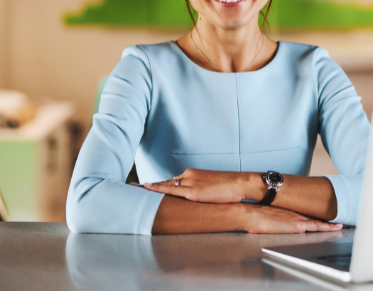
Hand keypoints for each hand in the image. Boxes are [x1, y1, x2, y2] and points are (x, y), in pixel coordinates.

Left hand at [142, 168, 258, 202]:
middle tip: (132, 187)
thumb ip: (201, 191)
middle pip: (165, 182)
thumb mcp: (213, 187)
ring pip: (164, 184)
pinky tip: (146, 188)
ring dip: (149, 188)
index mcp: (193, 174)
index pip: (172, 180)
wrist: (241, 183)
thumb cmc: (231, 187)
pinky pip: (170, 190)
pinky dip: (156, 188)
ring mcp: (189, 182)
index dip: (158, 183)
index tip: (145, 185)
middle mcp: (188, 175)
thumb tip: (198, 199)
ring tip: (133, 189)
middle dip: (149, 186)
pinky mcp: (192, 191)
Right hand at [243, 204, 342, 233]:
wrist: (252, 214)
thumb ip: (278, 215)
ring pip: (319, 221)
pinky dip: (326, 227)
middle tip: (339, 219)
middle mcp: (296, 213)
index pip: (308, 212)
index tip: (327, 215)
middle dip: (327, 218)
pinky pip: (316, 226)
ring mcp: (298, 218)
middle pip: (315, 216)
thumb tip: (276, 218)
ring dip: (330, 223)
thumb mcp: (270, 213)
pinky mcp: (297, 225)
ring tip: (341, 224)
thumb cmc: (257, 215)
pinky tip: (334, 228)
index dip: (318, 214)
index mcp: (290, 210)